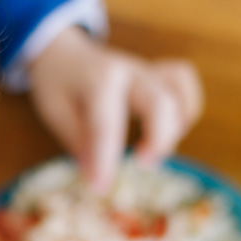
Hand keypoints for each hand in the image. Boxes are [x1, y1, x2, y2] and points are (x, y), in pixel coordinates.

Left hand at [27, 27, 203, 194]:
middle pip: (160, 103)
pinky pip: (183, 82)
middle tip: (142, 166)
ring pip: (178, 93)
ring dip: (175, 127)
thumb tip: (97, 178)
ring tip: (154, 150)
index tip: (101, 188)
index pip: (106, 124)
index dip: (106, 161)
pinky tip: (170, 129)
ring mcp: (147, 70)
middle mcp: (129, 71)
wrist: (63, 52)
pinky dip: (185, 107)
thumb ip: (79, 142)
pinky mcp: (157, 74)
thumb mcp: (55, 113)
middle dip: (158, 139)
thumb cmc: (57, 85)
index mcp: (98, 80)